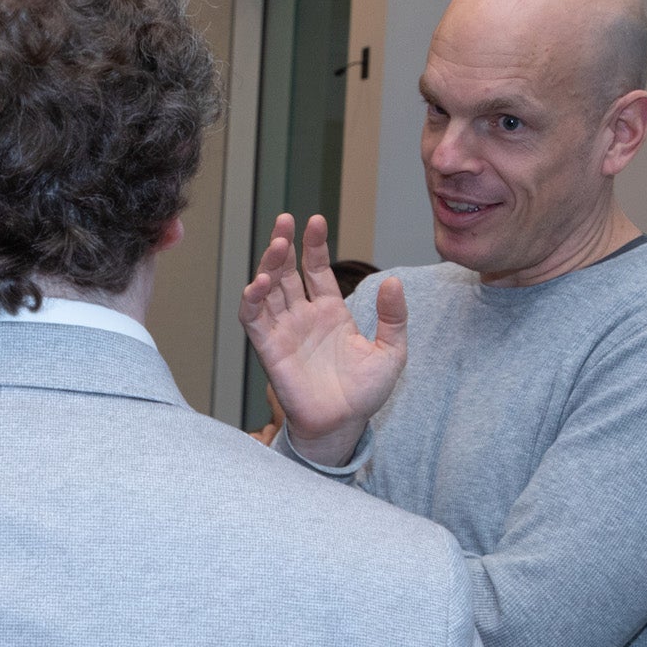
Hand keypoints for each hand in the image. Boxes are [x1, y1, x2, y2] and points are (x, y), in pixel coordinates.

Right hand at [238, 212, 405, 466]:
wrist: (344, 426)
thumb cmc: (364, 393)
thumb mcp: (392, 351)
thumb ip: (394, 317)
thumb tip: (393, 281)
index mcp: (331, 312)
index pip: (316, 270)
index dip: (314, 245)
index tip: (316, 221)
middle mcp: (304, 316)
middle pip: (287, 272)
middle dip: (283, 245)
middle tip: (284, 220)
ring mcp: (285, 331)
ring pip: (268, 290)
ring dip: (268, 266)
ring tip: (276, 245)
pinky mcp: (269, 349)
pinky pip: (254, 319)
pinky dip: (252, 300)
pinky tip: (259, 283)